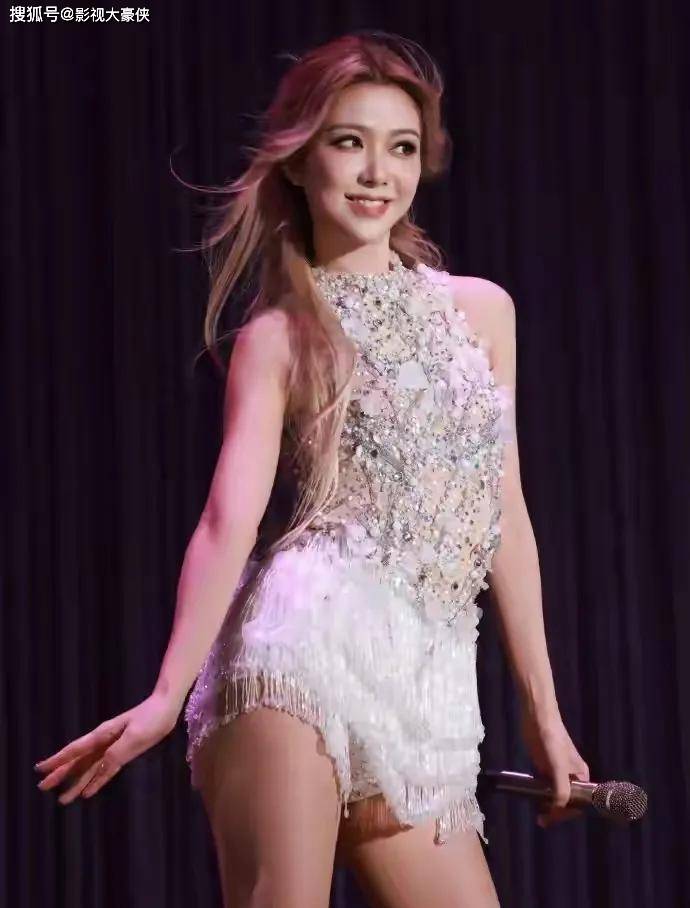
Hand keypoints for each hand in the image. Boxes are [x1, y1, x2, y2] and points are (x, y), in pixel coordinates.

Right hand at [34, 691, 180, 804]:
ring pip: (88, 768)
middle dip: (60, 774)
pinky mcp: (123, 752)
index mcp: (102, 735)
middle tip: (42, 788)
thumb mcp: (135, 736)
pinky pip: (104, 770)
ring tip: (62, 799)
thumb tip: (100, 769)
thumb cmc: (151, 718)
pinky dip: (95, 781)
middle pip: (77, 761)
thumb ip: (117, 753)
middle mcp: (103, 742)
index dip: (58, 761)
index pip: (75, 750)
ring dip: (75, 782)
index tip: (40, 769)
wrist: (165, 708)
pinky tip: (87, 792)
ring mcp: (112, 747)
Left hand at [519, 705, 589, 828]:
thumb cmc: (553, 741)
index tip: (554, 818)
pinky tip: (533, 802)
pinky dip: (540, 795)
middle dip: (557, 812)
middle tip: (542, 821)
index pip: (579, 802)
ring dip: (548, 806)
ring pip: (555, 794)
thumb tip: (558, 809)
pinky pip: (545, 786)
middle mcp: (571, 776)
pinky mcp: (544, 766)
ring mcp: (556, 771)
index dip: (568, 812)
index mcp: (581, 775)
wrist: (537, 719)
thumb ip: (561, 789)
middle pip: (567, 800)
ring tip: (538, 817)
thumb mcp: (559, 767)